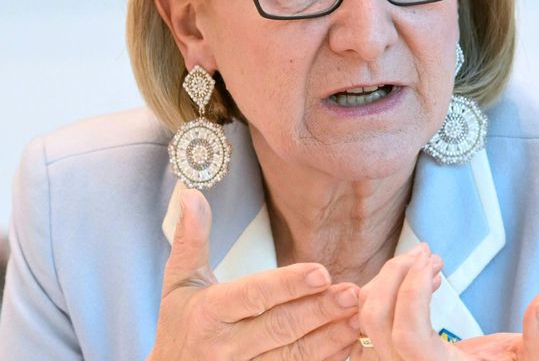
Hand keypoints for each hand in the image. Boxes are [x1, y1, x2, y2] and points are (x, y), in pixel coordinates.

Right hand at [148, 189, 359, 360]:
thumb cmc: (179, 326)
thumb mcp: (179, 283)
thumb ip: (191, 240)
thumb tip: (192, 194)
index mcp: (209, 313)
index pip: (253, 295)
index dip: (287, 285)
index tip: (320, 272)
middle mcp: (226, 347)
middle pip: (280, 327)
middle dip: (319, 309)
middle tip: (351, 292)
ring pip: (293, 356)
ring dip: (330, 337)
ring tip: (359, 317)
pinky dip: (325, 360)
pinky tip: (348, 343)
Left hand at [353, 244, 538, 359]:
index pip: (408, 333)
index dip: (414, 290)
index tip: (433, 259)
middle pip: (376, 318)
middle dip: (396, 274)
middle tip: (426, 251)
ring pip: (367, 316)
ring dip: (388, 279)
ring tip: (424, 261)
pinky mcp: (390, 353)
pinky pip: (370, 319)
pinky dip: (386, 291)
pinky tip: (420, 281)